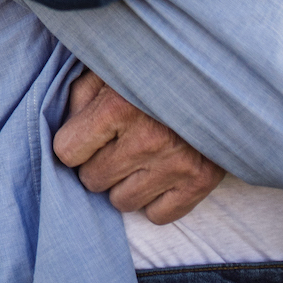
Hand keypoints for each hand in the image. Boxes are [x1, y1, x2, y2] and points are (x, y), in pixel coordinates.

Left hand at [53, 69, 223, 224]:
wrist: (217, 73)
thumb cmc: (153, 67)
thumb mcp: (109, 66)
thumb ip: (81, 96)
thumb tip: (65, 130)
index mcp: (117, 106)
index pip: (67, 151)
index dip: (72, 143)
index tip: (82, 135)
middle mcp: (146, 140)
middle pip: (92, 179)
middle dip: (96, 163)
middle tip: (112, 144)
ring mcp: (175, 164)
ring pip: (121, 202)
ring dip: (123, 183)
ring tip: (135, 156)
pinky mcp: (200, 182)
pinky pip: (158, 216)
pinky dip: (154, 199)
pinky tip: (157, 173)